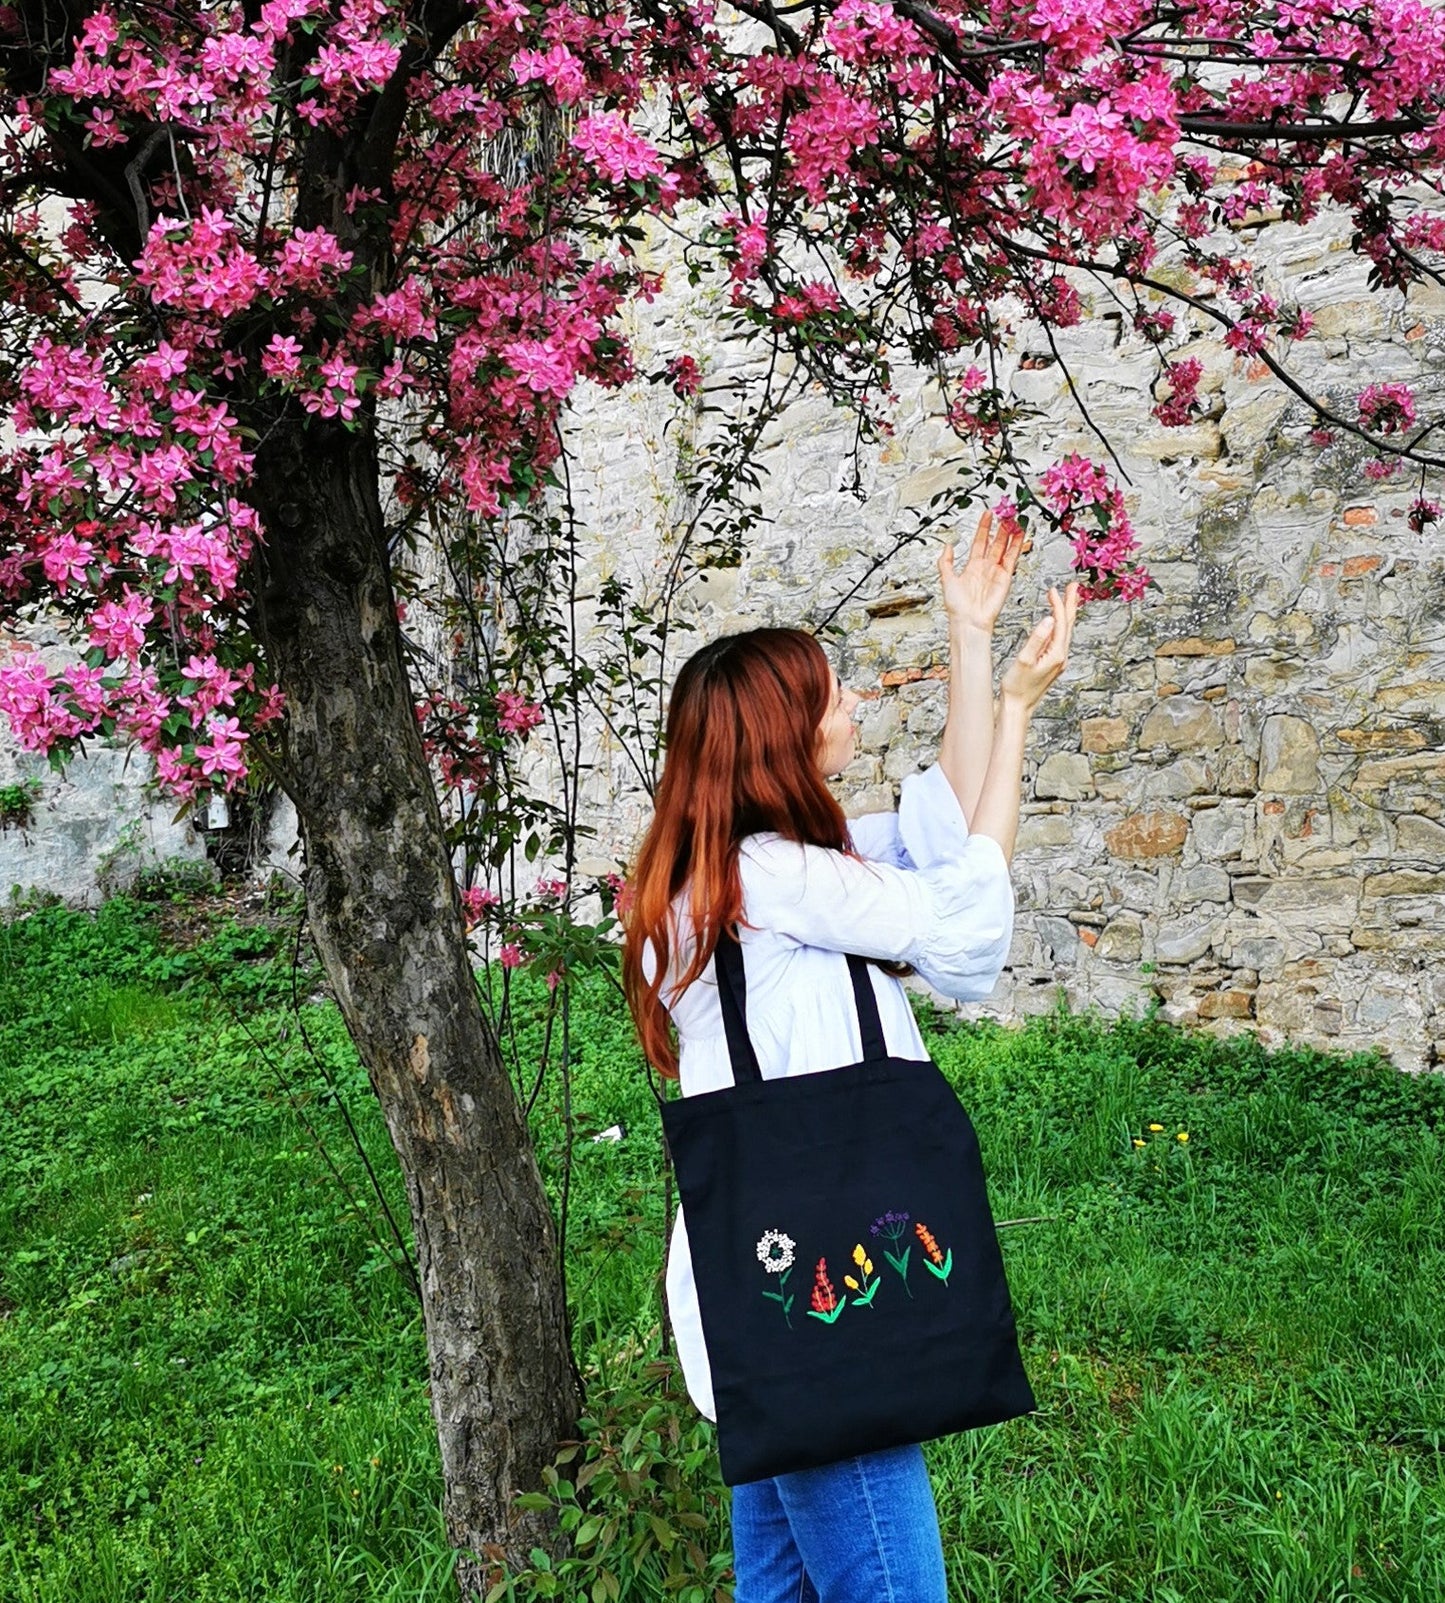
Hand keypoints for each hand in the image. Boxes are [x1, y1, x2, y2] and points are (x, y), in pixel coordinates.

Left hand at [938, 510, 1025, 635]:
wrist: (968, 621)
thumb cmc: (957, 606)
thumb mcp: (946, 579)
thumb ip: (945, 562)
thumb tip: (948, 546)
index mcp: (972, 566)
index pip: (980, 541)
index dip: (984, 527)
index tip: (988, 514)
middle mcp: (985, 567)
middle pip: (995, 542)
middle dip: (1000, 528)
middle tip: (1006, 513)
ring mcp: (996, 571)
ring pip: (1005, 548)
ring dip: (1010, 534)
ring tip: (1015, 520)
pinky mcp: (1005, 577)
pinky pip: (1012, 559)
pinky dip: (1017, 546)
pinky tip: (1020, 535)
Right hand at [999, 583, 1078, 713]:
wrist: (1017, 708)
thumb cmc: (1017, 688)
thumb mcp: (1024, 660)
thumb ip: (1037, 639)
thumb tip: (1049, 619)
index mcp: (1056, 654)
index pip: (1061, 623)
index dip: (1058, 604)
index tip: (1053, 590)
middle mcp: (1061, 657)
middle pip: (1069, 625)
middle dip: (1071, 604)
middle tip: (1074, 586)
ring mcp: (1058, 661)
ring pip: (1065, 631)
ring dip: (1066, 613)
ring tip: (1067, 599)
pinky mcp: (1052, 664)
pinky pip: (1059, 639)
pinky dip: (1059, 626)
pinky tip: (1055, 623)